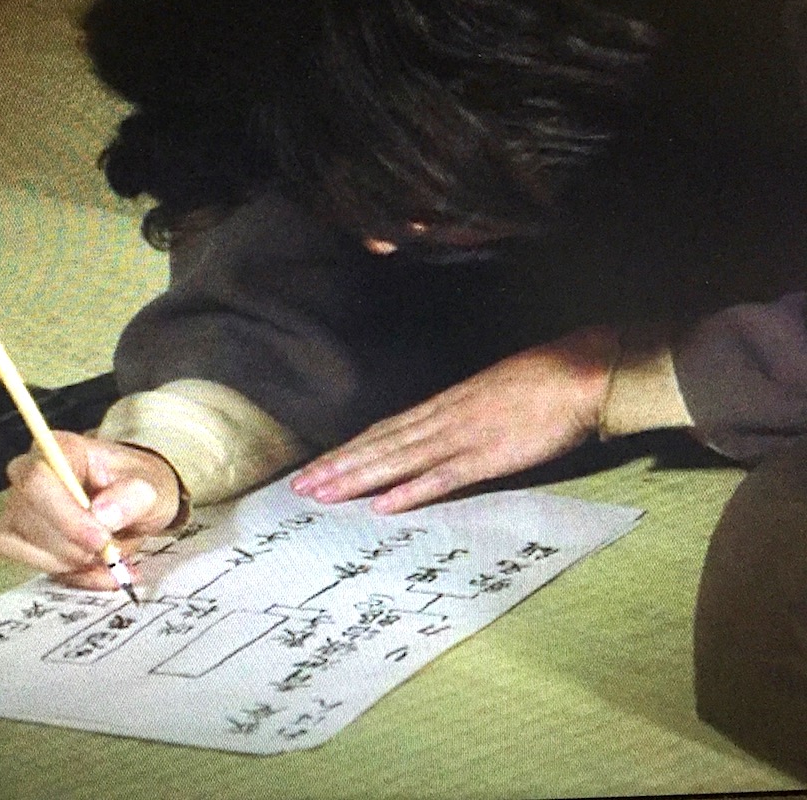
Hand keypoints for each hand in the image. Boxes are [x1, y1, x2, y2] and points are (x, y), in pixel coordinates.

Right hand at [0, 431, 181, 589]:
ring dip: (71, 562)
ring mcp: (20, 507)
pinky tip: (96, 569)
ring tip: (108, 557)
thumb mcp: (152, 487)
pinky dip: (69, 575)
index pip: (38, 479)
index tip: (100, 539)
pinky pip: (30, 565)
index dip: (65, 516)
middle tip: (109, 552)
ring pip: (23, 545)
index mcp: (62, 449)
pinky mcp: (20, 538)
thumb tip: (102, 513)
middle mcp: (31, 474)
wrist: (138, 503)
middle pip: (25, 516)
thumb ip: (133, 496)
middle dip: (71, 545)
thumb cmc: (139, 486)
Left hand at [290, 326, 618, 512]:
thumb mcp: (491, 393)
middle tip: (297, 488)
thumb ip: (464, 414)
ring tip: (322, 496)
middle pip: (380, 445)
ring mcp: (464, 436)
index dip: (348, 451)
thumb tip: (440, 432)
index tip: (316, 467)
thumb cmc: (542, 381)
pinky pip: (444, 478)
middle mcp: (444, 418)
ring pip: (399, 460)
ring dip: (358, 478)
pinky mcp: (490, 456)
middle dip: (338, 467)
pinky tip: (384, 506)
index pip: (384, 431)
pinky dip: (412, 492)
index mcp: (445, 405)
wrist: (580, 371)